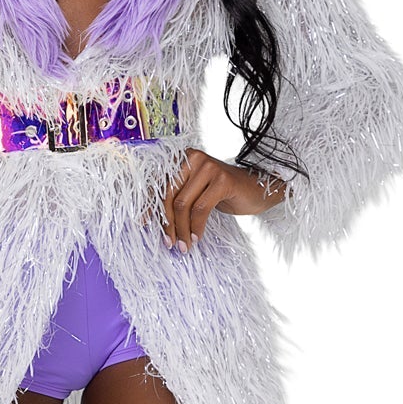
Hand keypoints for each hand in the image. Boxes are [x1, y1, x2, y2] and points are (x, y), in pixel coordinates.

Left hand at [153, 149, 287, 252]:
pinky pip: (201, 209)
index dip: (150, 206)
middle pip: (169, 195)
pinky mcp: (222, 180)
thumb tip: (152, 220)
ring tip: (184, 246)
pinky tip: (196, 238)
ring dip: (182, 230)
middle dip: (167, 223)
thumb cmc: (223, 192)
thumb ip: (177, 197)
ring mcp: (208, 167)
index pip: (159, 183)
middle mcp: (192, 158)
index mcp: (182, 158)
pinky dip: (196, 227)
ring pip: (183, 204)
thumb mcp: (196, 191)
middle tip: (170, 243)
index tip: (144, 225)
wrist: (257, 189)